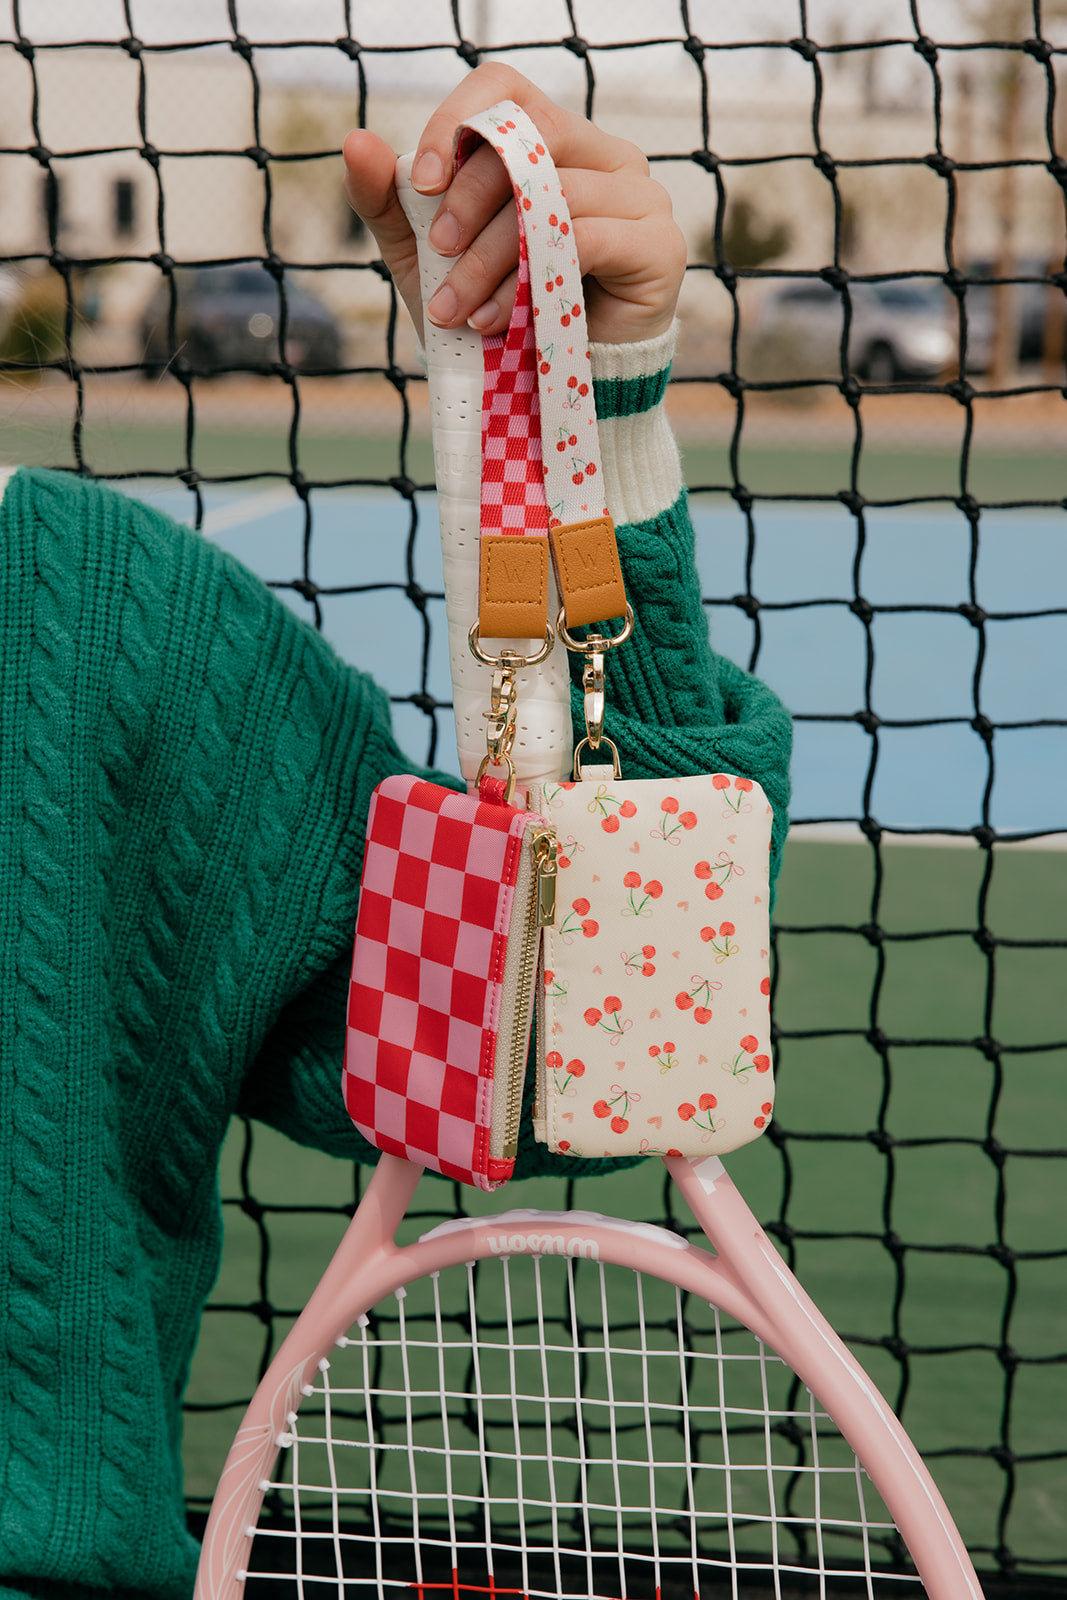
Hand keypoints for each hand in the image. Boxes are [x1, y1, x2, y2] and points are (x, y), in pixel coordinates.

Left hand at [342, 62, 684, 346]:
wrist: (548, 397)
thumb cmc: (495, 315)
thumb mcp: (428, 258)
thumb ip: (389, 201)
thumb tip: (355, 142)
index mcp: (555, 141)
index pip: (505, 90)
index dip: (457, 123)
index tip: (421, 182)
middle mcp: (605, 155)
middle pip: (529, 138)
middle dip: (469, 200)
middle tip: (438, 252)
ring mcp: (641, 196)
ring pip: (555, 194)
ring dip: (492, 257)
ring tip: (459, 309)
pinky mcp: (658, 246)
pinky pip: (590, 237)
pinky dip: (532, 280)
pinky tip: (502, 320)